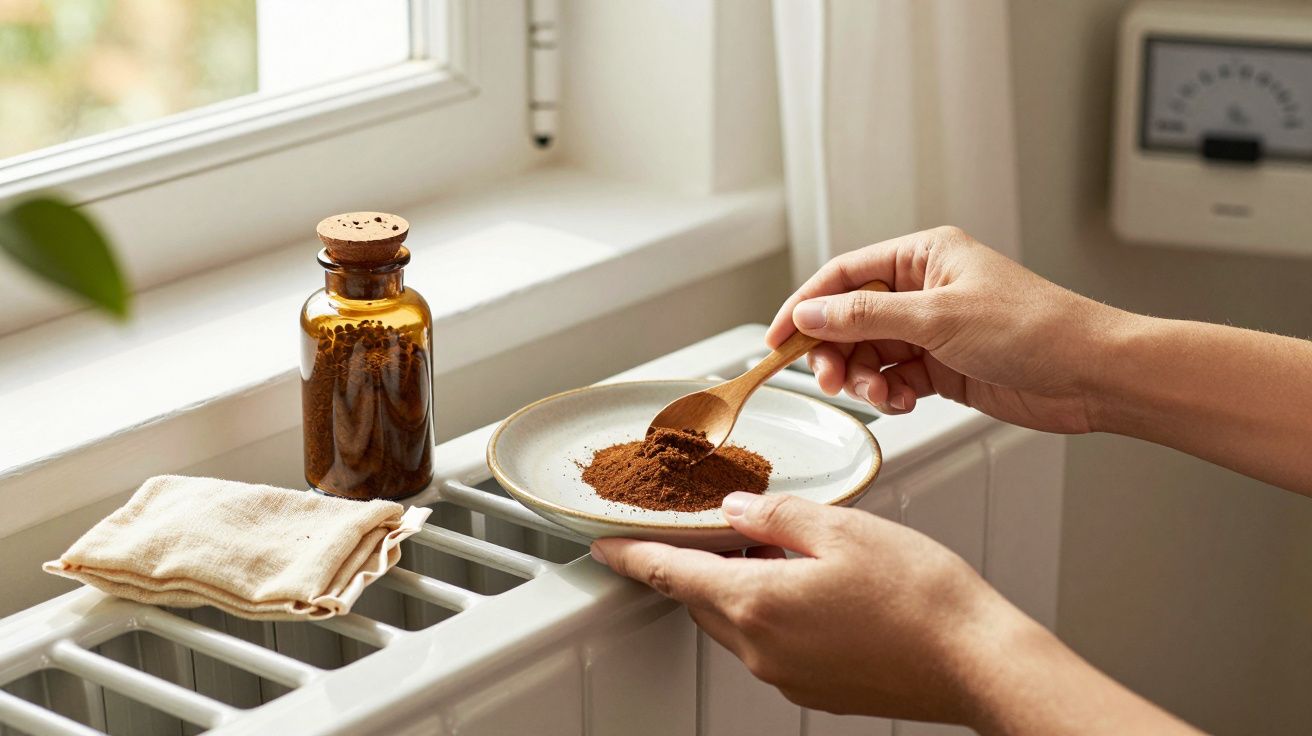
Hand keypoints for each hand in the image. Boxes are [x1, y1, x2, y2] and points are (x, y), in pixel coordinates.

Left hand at [590, 492, 1014, 723]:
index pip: (671, 574)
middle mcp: (761, 648)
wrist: (975, 662)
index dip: (632, 556)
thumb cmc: (920, 596)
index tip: (605, 546)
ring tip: (774, 547)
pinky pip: (768, 644)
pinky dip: (768, 610)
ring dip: (736, 584)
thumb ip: (776, 514)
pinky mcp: (813, 689)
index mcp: (756, 602)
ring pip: (735, 620)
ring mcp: (787, 676)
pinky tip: (807, 586)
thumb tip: (735, 510)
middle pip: (701, 598)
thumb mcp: (841, 528)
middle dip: (695, 562)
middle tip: (708, 527)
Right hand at [766, 226, 1131, 433]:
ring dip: (864, 377)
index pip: (844, 276)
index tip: (776, 338)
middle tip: (830, 378)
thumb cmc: (1035, 328)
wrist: (1090, 374)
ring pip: (869, 352)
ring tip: (879, 395)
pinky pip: (893, 377)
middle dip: (835, 350)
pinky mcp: (943, 365)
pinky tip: (901, 402)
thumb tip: (810, 312)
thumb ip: (866, 316)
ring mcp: (932, 329)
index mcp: (924, 256)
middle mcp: (924, 288)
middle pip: (850, 318)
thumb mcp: (938, 317)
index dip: (805, 305)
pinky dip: (888, 393)